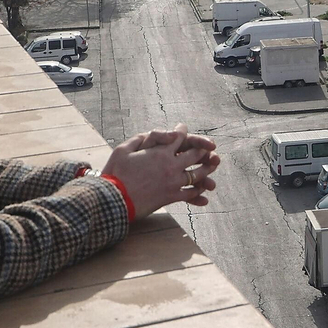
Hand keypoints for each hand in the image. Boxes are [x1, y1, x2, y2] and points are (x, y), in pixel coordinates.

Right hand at [102, 125, 222, 217]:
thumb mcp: (122, 150)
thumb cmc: (115, 174)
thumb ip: (138, 140)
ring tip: (213, 166)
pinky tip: (202, 191)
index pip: (178, 138)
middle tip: (210, 147)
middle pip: (194, 154)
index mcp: (160, 152)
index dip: (182, 131)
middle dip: (203, 149)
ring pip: (196, 174)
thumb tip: (147, 135)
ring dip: (206, 169)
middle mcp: (170, 165)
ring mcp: (173, 182)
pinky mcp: (171, 197)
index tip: (183, 129)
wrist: (115, 199)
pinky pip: (189, 193)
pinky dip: (197, 191)